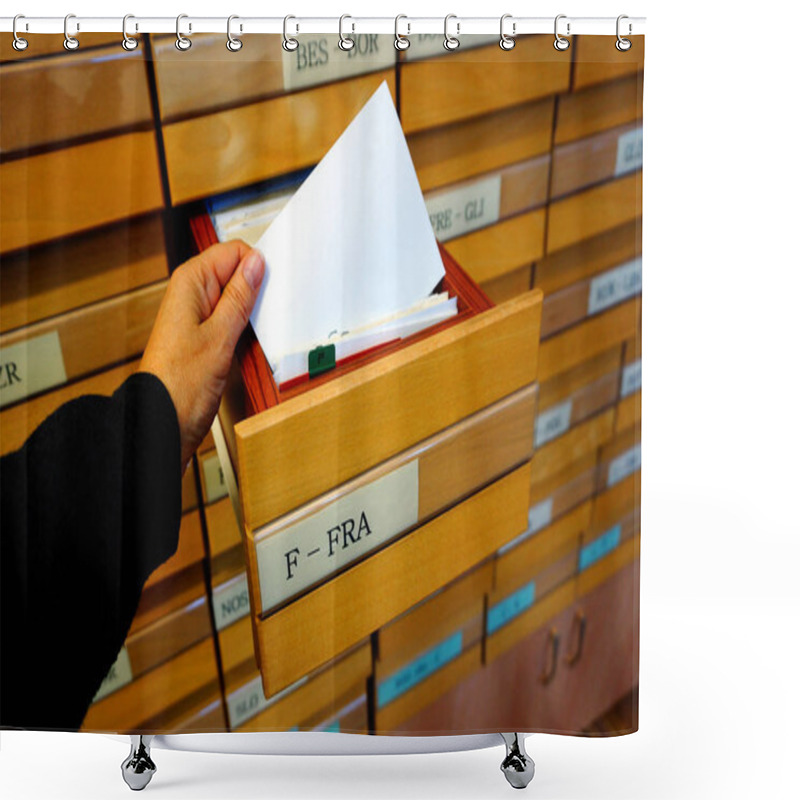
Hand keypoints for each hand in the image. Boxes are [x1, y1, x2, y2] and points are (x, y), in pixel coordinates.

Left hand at [140, 241, 264, 470]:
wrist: (164, 422)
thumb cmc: (178, 384)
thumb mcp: (220, 336)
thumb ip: (240, 296)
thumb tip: (256, 263)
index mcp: (190, 283)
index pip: (233, 252)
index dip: (257, 265)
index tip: (273, 284)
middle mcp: (193, 296)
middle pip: (237, 275)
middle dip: (257, 291)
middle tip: (265, 314)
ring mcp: (200, 318)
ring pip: (238, 301)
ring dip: (253, 315)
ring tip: (254, 335)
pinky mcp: (207, 338)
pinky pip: (234, 323)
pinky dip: (247, 331)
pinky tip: (250, 346)